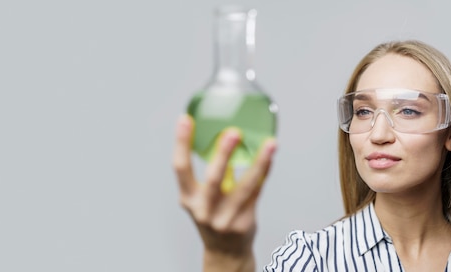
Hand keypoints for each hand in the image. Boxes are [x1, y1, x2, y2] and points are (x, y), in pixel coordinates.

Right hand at [172, 115, 276, 269]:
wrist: (225, 252)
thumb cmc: (213, 216)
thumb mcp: (202, 197)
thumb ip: (212, 173)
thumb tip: (226, 138)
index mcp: (188, 198)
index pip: (180, 167)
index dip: (181, 143)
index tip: (186, 119)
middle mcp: (204, 209)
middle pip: (213, 178)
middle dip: (223, 154)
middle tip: (233, 132)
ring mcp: (225, 218)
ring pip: (244, 186)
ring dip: (259, 162)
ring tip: (269, 144)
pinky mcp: (244, 221)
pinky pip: (257, 191)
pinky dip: (264, 171)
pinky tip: (270, 157)